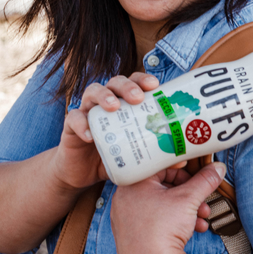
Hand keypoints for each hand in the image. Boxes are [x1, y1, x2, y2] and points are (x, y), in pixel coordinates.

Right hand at [51, 73, 159, 190]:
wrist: (84, 173)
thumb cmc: (115, 156)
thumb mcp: (137, 155)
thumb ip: (156, 156)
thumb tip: (181, 161)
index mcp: (125, 104)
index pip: (134, 83)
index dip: (143, 80)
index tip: (155, 85)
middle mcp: (106, 102)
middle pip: (115, 82)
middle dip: (127, 86)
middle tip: (137, 97)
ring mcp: (88, 112)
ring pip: (92, 92)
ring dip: (104, 96)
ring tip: (114, 106)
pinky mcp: (71, 126)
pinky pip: (74, 119)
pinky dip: (81, 124)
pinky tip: (91, 135)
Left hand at [110, 162, 226, 253]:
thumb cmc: (163, 230)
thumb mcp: (189, 199)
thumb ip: (205, 180)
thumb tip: (217, 168)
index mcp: (133, 184)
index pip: (159, 166)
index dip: (182, 168)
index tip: (196, 173)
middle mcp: (125, 199)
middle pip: (163, 187)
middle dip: (189, 194)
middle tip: (203, 199)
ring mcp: (127, 218)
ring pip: (162, 205)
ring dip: (187, 209)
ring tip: (202, 217)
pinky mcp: (133, 235)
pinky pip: (156, 221)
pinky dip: (176, 222)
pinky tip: (194, 229)